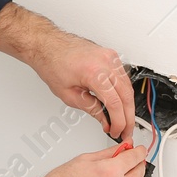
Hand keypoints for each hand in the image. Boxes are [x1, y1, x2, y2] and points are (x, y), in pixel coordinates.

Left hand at [29, 31, 136, 145]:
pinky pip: (123, 76)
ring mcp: (110, 57)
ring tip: (122, 120)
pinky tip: (120, 103)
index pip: (114, 103)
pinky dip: (123, 91)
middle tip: (125, 130)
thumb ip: (91, 109)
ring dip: (128, 105)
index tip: (117, 131)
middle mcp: (105, 62)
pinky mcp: (111, 55)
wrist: (47, 46)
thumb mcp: (69, 95)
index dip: (118, 121)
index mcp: (94, 72)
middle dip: (128, 117)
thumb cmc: (52, 64)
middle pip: (126, 95)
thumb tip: (105, 120)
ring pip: (128, 86)